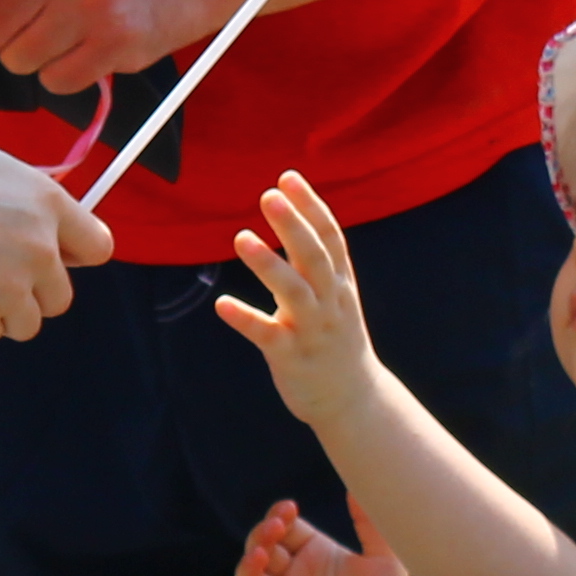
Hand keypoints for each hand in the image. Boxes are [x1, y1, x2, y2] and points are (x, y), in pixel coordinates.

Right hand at [0, 138, 110, 341]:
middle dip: (33, 293)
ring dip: (2, 310)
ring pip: (26, 322)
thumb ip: (31, 205)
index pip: (99, 248)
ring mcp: (14, 289)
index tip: (56, 260)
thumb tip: (46, 231)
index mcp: (50, 207)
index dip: (76, 257)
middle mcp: (41, 250)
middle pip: (61, 298)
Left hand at [213, 171, 384, 428]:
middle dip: (293, 225)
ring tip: (241, 237)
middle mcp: (330, 301)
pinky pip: (267, 335)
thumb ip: (314, 254)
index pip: (330, 237)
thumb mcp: (334, 292)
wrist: (353, 398)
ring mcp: (312, 330)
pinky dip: (246, 318)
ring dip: (268, 265)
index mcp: (340, 282)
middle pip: (314, 257)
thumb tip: (291, 205)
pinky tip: (222, 304)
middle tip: (269, 195)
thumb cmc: (334, 335)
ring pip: (293, 292)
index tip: (288, 176)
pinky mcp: (291, 357)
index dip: (311, 206)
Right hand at [236, 498, 428, 575]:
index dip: (278, 516)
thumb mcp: (385, 557)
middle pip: (262, 548)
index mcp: (314, 553)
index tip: (288, 510)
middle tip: (275, 529)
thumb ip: (370, 523)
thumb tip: (357, 485)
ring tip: (260, 556)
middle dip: (261, 535)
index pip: (283, 528)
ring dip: (249, 565)